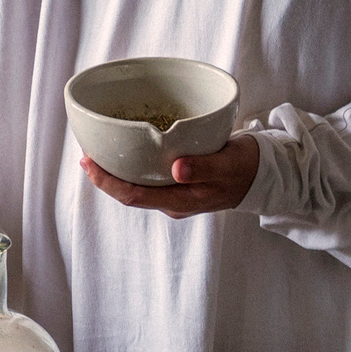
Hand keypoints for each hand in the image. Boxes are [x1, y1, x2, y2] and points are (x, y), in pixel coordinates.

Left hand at [81, 135, 258, 217]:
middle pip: (129, 193)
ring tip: (100, 151)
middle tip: (87, 153)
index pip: (133, 196)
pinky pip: (148, 177)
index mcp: (180, 201)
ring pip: (137, 185)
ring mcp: (174, 194)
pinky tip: (127, 150)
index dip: (107, 182)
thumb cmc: (245, 168)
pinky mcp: (178, 183)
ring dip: (117, 171)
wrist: (263, 174)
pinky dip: (133, 164)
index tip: (89, 163)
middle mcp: (172, 201)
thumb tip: (176, 169)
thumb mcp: (228, 165)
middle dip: (105, 176)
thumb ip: (204, 168)